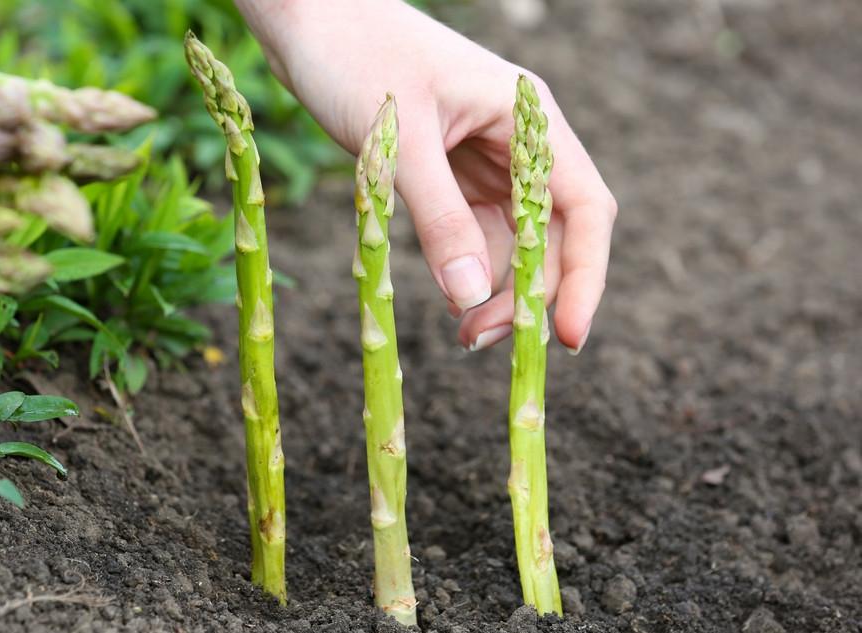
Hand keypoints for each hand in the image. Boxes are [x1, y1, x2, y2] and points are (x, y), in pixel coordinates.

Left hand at [236, 0, 615, 352]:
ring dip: (496, 290)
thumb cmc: (355, 57)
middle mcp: (518, 142)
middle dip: (529, 293)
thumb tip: (474, 297)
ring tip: (463, 333)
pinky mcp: (450, 172)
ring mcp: (486, 158)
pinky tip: (451, 298)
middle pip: (551, 234)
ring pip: (514, 241)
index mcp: (527, 119)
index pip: (583, 208)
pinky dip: (467, 268)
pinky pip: (475, 233)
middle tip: (482, 341)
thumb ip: (440, 220)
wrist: (308, 20)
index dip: (584, 276)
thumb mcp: (400, 144)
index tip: (565, 337)